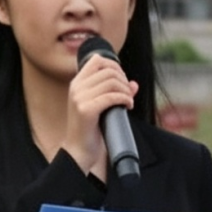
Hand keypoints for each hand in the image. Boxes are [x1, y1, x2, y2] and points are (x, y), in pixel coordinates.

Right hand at [62, 50, 137, 180]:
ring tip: (129, 101)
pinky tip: (128, 105)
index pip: (97, 60)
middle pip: (108, 71)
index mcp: (77, 83)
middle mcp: (76, 88)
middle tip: (129, 93)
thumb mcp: (101, 106)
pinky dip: (125, 99)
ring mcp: (79, 98)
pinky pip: (111, 96)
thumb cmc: (91, 129)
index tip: (122, 79)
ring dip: (126, 90)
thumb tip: (134, 84)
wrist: (79, 151)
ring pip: (111, 82)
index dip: (114, 65)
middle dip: (124, 80)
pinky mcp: (86, 110)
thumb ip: (115, 92)